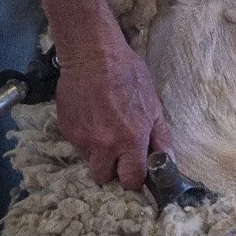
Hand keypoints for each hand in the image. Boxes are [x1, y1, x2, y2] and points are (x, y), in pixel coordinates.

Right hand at [54, 37, 172, 193]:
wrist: (93, 55)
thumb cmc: (128, 75)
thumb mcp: (153, 104)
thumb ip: (160, 137)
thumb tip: (168, 161)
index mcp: (131, 140)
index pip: (131, 179)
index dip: (133, 178)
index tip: (133, 170)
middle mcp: (105, 144)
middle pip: (104, 177)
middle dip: (111, 169)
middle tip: (116, 153)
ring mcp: (83, 138)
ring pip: (89, 161)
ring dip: (96, 153)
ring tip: (102, 130)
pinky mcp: (67, 130)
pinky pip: (77, 144)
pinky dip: (84, 136)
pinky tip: (91, 116)